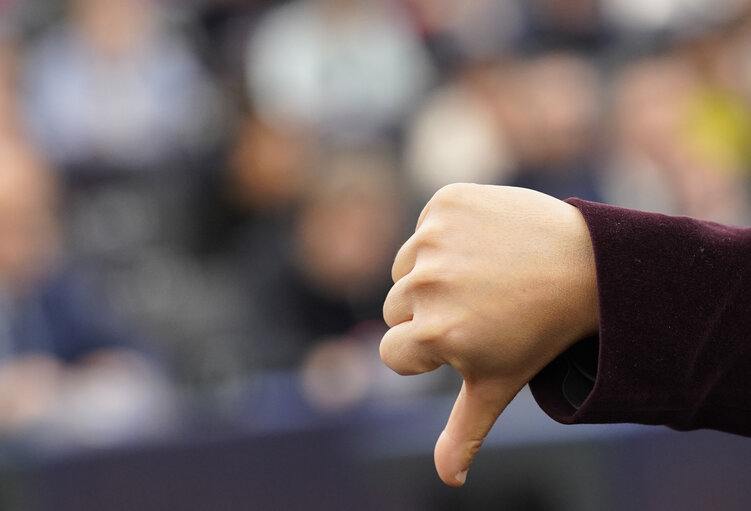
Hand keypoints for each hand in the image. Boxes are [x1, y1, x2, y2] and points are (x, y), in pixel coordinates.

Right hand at [380, 184, 597, 485]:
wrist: (589, 263)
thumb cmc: (541, 331)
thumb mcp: (498, 384)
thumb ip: (463, 433)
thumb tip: (448, 480)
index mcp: (434, 333)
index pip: (393, 352)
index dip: (428, 351)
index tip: (467, 338)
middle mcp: (427, 283)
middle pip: (395, 309)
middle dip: (428, 312)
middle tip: (480, 307)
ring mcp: (435, 237)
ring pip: (406, 267)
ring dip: (433, 272)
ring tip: (484, 275)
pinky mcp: (448, 201)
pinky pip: (426, 226)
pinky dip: (447, 234)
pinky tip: (485, 243)